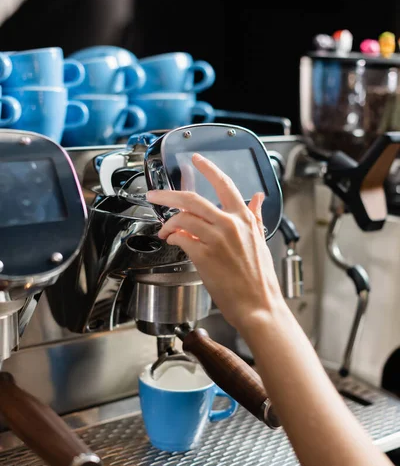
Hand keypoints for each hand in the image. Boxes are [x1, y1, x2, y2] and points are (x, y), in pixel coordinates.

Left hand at [146, 153, 286, 333]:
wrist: (258, 305)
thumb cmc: (259, 279)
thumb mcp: (261, 241)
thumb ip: (256, 217)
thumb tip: (258, 198)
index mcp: (244, 219)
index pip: (224, 184)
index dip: (207, 169)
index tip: (196, 160)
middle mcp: (230, 224)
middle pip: (191, 199)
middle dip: (167, 194)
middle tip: (154, 195)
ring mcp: (216, 239)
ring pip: (182, 219)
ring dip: (168, 223)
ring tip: (164, 230)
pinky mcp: (203, 256)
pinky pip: (180, 238)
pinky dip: (173, 238)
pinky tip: (173, 242)